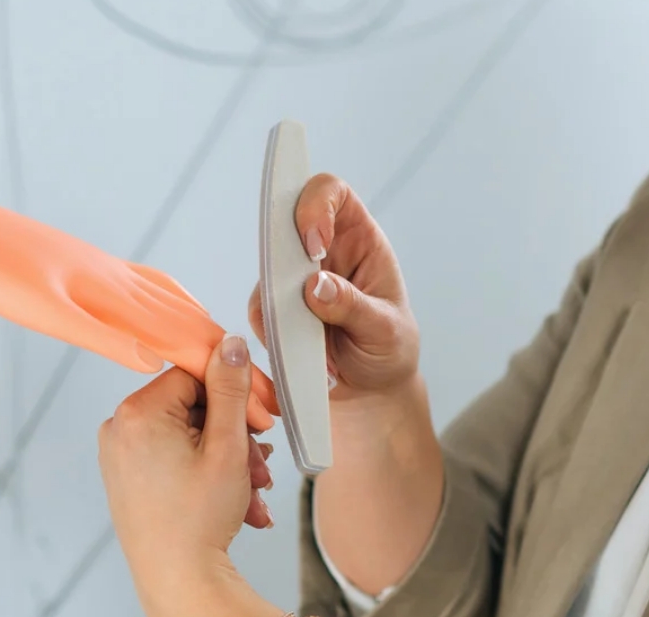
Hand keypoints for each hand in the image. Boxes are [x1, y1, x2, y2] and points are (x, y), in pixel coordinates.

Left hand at [0, 157, 278, 429]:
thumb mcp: (46, 314)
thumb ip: (103, 336)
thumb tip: (153, 359)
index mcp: (116, 298)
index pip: (191, 347)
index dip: (232, 381)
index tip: (265, 410)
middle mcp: (124, 283)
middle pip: (197, 327)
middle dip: (235, 367)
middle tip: (269, 399)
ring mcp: (113, 273)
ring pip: (181, 307)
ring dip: (214, 340)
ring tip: (241, 370)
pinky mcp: (98, 270)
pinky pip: (158, 291)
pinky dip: (183, 309)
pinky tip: (181, 317)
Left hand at [98, 335, 272, 616]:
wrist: (180, 584)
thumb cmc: (200, 520)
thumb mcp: (228, 446)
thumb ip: (231, 389)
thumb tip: (229, 343)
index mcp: (137, 413)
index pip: (194, 374)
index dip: (236, 394)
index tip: (266, 417)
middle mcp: (119, 429)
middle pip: (193, 407)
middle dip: (236, 435)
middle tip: (263, 463)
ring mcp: (121, 457)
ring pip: (190, 437)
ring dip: (230, 459)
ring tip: (256, 490)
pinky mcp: (129, 480)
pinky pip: (176, 459)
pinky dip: (209, 474)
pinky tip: (240, 501)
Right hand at [248, 173, 419, 402]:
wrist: (370, 390)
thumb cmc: (389, 349)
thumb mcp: (385, 330)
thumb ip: (354, 307)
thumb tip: (315, 286)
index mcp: (360, 240)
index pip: (334, 194)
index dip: (316, 204)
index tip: (312, 243)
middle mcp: (324, 252)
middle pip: (286, 221)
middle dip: (284, 254)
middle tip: (298, 296)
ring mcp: (295, 279)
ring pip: (267, 270)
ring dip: (283, 305)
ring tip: (318, 343)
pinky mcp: (277, 308)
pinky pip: (259, 309)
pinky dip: (274, 332)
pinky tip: (304, 353)